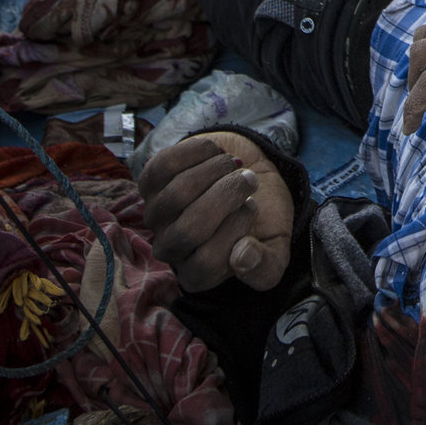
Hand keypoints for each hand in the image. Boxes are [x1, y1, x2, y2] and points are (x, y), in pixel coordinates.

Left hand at [138, 131, 293, 291]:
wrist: (249, 173)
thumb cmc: (263, 214)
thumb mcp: (276, 245)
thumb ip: (266, 266)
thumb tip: (242, 257)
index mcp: (198, 273)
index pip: (208, 263)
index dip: (237, 230)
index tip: (253, 207)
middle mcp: (170, 248)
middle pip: (189, 231)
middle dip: (227, 197)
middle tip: (250, 179)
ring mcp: (156, 216)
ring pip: (178, 194)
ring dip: (216, 170)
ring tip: (234, 164)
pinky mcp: (149, 183)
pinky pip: (165, 165)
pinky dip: (198, 152)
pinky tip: (215, 152)